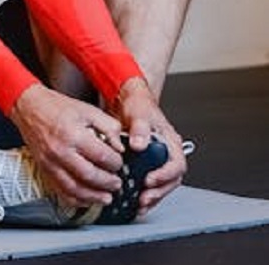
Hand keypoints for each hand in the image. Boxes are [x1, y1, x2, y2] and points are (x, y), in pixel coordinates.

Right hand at [9, 83, 123, 208]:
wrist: (29, 106)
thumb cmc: (56, 107)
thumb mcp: (88, 109)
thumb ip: (109, 126)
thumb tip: (120, 147)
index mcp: (73, 134)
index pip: (102, 156)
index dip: (116, 163)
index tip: (119, 163)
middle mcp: (60, 150)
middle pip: (90, 176)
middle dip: (109, 183)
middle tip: (117, 183)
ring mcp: (50, 162)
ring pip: (75, 189)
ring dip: (94, 197)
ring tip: (106, 197)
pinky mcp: (44, 169)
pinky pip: (60, 191)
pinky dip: (75, 199)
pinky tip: (86, 199)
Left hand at [109, 77, 187, 214]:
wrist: (130, 102)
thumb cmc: (139, 106)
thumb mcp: (139, 114)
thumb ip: (140, 129)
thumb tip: (139, 144)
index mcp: (171, 143)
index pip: (176, 164)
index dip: (165, 175)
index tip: (150, 180)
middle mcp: (168, 154)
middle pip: (171, 179)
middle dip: (158, 191)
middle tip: (144, 198)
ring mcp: (158, 161)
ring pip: (163, 184)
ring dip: (153, 196)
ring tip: (139, 204)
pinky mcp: (147, 165)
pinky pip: (151, 184)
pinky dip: (145, 193)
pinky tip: (135, 201)